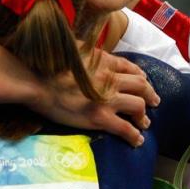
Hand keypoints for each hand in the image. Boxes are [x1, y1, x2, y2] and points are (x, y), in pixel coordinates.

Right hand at [32, 51, 159, 147]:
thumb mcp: (72, 48)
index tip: (143, 82)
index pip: (130, 68)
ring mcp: (107, 98)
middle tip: (154, 102)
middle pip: (141, 86)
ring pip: (138, 106)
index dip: (141, 77)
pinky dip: (134, 135)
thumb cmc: (46, 63)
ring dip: (144, 116)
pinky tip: (137, 140)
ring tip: (144, 123)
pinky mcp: (100, 117)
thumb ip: (86, 51)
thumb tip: (88, 50)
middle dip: (150, 95)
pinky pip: (126, 128)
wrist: (35, 80)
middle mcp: (111, 78)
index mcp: (104, 61)